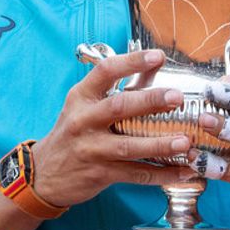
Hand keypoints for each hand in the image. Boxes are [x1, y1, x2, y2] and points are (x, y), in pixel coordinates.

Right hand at [30, 48, 199, 206]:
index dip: (132, 62)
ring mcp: (91, 149)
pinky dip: (162, 174)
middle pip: (119, 107)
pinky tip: (182, 171)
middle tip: (176, 97)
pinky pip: (135, 174)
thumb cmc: (72, 134)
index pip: (105, 72)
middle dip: (150, 101)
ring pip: (129, 146)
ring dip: (159, 144)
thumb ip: (117, 87)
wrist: (44, 174)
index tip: (157, 55)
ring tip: (184, 141)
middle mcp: (83, 120)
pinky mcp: (100, 174)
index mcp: (81, 97)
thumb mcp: (85, 106)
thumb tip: (153, 65)